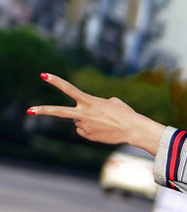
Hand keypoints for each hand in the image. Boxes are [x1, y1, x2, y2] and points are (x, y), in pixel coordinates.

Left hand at [29, 74, 165, 154]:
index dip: (56, 81)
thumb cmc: (124, 113)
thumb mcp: (111, 102)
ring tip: (104, 122)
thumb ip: (94, 104)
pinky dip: (91, 129)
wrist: (133, 129)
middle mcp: (83, 114)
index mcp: (89, 101)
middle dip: (43, 111)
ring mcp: (84, 126)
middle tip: (29, 111)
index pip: (69, 89)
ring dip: (87, 120)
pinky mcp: (87, 136)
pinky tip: (103, 129)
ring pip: (78, 121)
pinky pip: (84, 130)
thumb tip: (85, 115)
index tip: (43, 75)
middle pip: (59, 112)